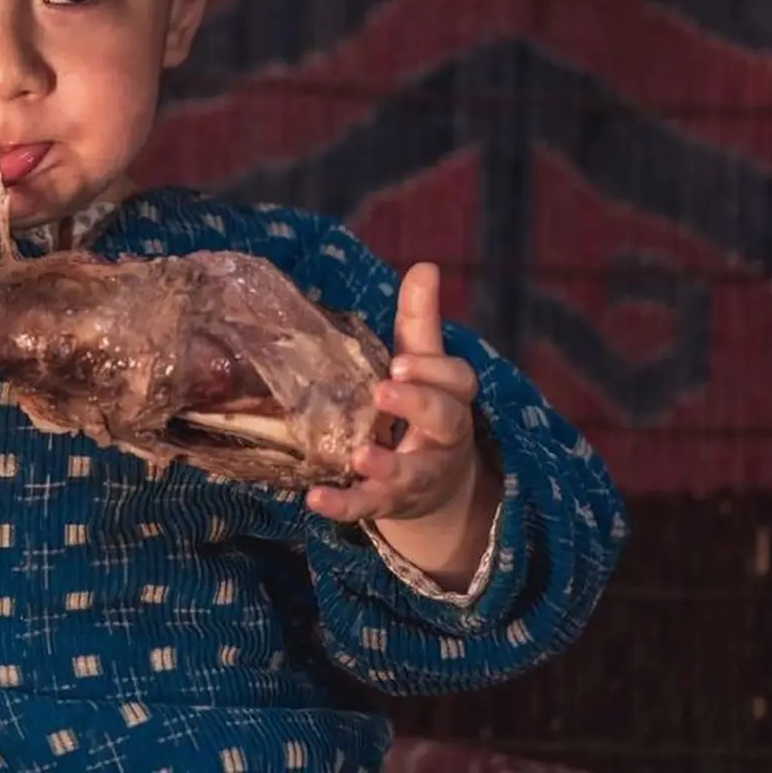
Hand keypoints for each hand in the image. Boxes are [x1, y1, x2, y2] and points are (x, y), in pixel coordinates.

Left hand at [305, 263, 489, 527]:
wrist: (435, 487)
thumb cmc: (422, 409)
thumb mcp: (422, 364)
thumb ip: (420, 320)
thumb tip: (425, 266)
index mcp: (452, 399)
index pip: (457, 381)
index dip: (433, 371)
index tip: (401, 361)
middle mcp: (442, 439)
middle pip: (443, 420)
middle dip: (416, 405)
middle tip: (383, 391)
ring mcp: (417, 475)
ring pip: (410, 472)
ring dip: (384, 465)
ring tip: (358, 456)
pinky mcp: (388, 503)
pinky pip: (367, 506)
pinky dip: (343, 505)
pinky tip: (314, 500)